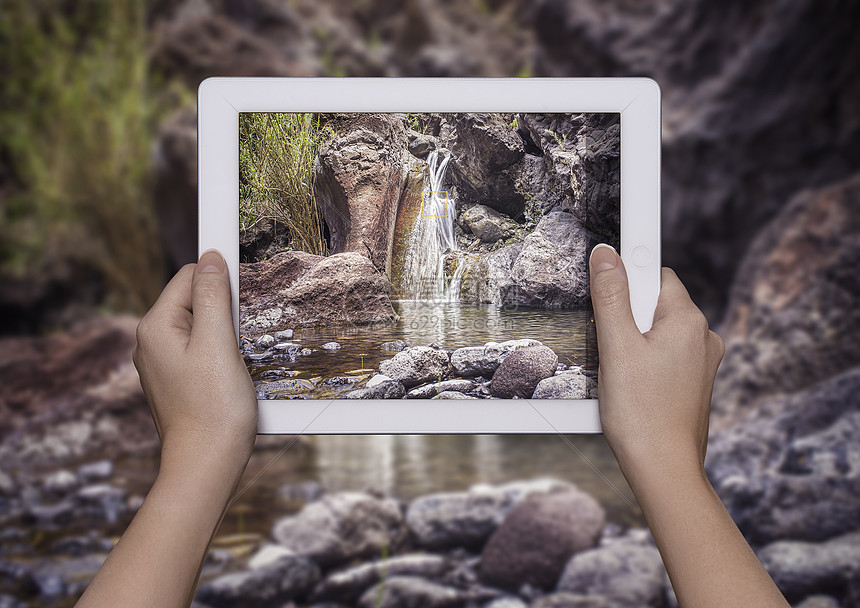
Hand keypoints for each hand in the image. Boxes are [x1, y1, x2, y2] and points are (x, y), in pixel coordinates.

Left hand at [78, 250, 257, 607]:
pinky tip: (230, 376)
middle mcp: (151, 342)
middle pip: (196, 300)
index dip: (219, 279)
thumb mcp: (218, 343)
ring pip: (202, 326)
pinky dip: (221, 354)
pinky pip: (202, 349)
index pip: (188, 276)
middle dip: (224, 312)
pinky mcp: (178, 380)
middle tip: (237, 342)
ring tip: (234, 364)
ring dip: (225, 335)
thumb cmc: (214, 409)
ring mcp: (162, 363)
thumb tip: (211, 257)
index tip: (244, 294)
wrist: (207, 466)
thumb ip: (215, 296)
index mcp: (155, 327)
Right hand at [589, 244, 787, 607]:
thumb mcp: (616, 347)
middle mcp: (703, 336)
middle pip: (654, 303)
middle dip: (626, 316)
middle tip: (610, 346)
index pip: (656, 273)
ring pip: (657, 331)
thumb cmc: (641, 412)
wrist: (663, 469)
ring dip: (633, 342)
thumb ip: (611, 296)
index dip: (628, 279)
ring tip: (619, 372)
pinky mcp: (694, 383)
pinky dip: (643, 362)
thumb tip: (606, 255)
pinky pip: (664, 355)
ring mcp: (702, 361)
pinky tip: (630, 385)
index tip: (607, 294)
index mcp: (688, 320)